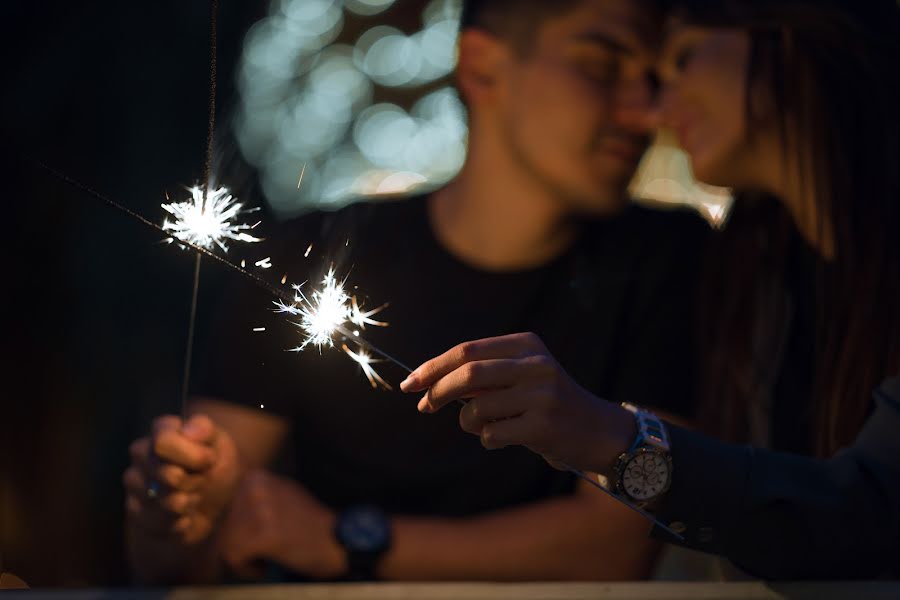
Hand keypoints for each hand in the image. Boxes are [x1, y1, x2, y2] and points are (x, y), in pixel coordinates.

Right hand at [123, 414, 240, 546]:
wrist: (214, 502)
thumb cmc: (215, 467)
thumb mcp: (221, 444)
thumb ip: (206, 431)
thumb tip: (190, 430)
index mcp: (161, 431)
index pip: (163, 442)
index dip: (194, 455)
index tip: (210, 458)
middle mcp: (141, 454)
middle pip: (170, 476)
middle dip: (197, 482)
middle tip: (201, 479)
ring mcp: (135, 484)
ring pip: (170, 502)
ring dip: (191, 501)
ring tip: (193, 495)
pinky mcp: (135, 513)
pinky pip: (166, 523)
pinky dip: (184, 521)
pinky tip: (185, 513)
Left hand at [219, 469, 345, 579]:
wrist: (337, 540)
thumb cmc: (308, 524)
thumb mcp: (280, 495)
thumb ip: (254, 496)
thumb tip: (222, 509)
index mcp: (257, 477)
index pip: (225, 508)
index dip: (238, 528)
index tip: (255, 537)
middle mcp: (255, 488)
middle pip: (224, 525)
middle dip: (240, 543)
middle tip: (263, 551)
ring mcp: (259, 510)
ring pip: (226, 542)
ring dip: (243, 557)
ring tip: (265, 558)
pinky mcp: (263, 535)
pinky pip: (234, 556)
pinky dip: (247, 568)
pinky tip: (265, 566)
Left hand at [400, 332, 634, 472]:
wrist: (596, 429)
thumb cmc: (545, 402)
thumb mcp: (519, 377)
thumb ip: (481, 377)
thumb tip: (426, 386)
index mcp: (526, 344)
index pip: (467, 350)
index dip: (433, 367)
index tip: (410, 382)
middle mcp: (535, 364)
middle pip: (468, 373)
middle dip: (437, 391)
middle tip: (424, 406)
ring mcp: (541, 394)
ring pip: (477, 409)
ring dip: (468, 423)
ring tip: (484, 427)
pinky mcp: (543, 425)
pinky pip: (492, 434)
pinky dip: (487, 440)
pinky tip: (505, 439)